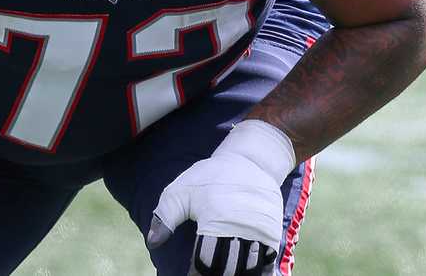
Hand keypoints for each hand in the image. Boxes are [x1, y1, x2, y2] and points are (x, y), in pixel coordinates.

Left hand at [146, 120, 294, 274]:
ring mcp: (259, 234)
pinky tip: (249, 275)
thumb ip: (165, 217)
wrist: (251, 161)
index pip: (203, 262)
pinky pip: (267, 263)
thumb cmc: (210, 176)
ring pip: (249, 270)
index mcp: (214, 221)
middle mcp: (239, 230)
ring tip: (224, 274)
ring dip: (237, 275)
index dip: (194, 275)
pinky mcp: (272, 235)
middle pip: (227, 271)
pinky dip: (259, 273)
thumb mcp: (182, 190)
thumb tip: (153, 242)